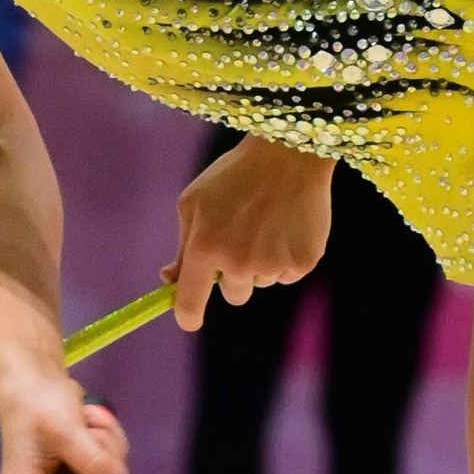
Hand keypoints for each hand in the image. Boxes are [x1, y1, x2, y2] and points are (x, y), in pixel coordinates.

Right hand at [0, 362, 131, 473]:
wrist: (34, 374)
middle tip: (96, 435)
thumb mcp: (65, 430)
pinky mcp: (78, 471)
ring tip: (88, 420)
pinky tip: (90, 419)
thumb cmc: (37, 402)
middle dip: (104, 471)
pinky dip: (108, 443)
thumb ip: (92, 462)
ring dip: (108, 451)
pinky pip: (110, 470)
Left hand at [170, 137, 334, 331]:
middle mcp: (237, 261)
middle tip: (243, 239)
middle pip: (234, 295)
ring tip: (268, 222)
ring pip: (262, 281)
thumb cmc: (234, 175)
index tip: (189, 321)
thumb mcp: (194, 202)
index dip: (188, 316)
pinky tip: (288, 225)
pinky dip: (287, 257)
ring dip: (262, 262)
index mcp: (205, 246)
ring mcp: (272, 263)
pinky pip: (288, 274)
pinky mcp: (303, 261)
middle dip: (235, 276)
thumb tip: (170, 279)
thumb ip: (183, 246)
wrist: (288, 152)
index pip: (190, 300)